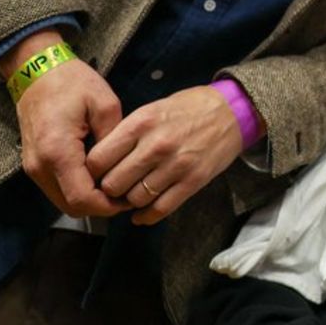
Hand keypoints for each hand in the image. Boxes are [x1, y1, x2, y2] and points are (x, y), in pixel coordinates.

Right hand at [3, 30, 126, 217]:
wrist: (36, 70)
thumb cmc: (72, 82)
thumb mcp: (104, 104)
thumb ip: (113, 139)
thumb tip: (122, 167)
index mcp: (58, 152)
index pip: (82, 199)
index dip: (108, 206)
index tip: (130, 198)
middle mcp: (40, 166)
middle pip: (71, 206)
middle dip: (100, 207)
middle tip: (127, 196)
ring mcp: (32, 167)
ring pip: (62, 201)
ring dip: (88, 200)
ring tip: (115, 186)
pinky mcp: (33, 163)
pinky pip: (56, 188)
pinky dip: (77, 190)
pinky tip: (98, 178)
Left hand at [85, 85, 244, 225]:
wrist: (232, 111)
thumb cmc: (188, 108)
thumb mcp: (152, 109)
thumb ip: (127, 134)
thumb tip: (101, 162)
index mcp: (141, 123)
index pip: (98, 159)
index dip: (93, 170)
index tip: (98, 172)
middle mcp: (156, 146)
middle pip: (113, 184)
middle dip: (110, 188)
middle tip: (115, 186)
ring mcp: (176, 165)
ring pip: (135, 199)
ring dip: (130, 201)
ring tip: (132, 194)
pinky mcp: (193, 181)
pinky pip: (160, 209)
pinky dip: (146, 216)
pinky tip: (142, 213)